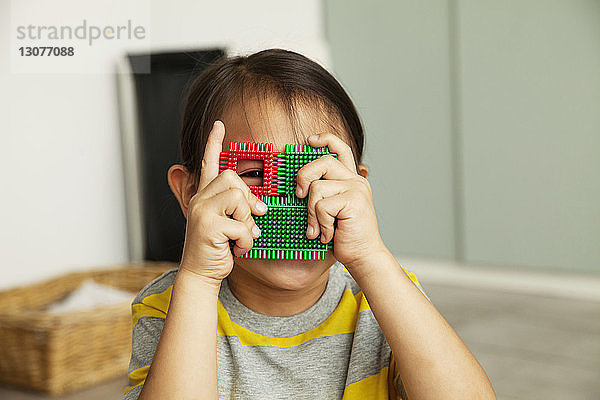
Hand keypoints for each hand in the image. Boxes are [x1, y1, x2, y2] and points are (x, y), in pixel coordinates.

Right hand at [178, 121, 267, 286]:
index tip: (218, 125)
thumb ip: (236, 211)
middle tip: (253, 218)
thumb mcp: (226, 225)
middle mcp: (199, 200)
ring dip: (248, 222)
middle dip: (248, 199)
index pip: (208, 164)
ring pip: (238, 199)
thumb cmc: (217, 249)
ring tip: (240, 238)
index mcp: (204, 197)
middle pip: (232, 179)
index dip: (213, 144)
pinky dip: (246, 241)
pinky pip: (242, 226)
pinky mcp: (208, 227)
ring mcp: (201, 212)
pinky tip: (236, 249)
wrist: (200, 275)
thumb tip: (260, 204)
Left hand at [295, 133, 386, 269]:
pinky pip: (322, 206)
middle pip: (322, 162)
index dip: (325, 139)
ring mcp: (356, 189)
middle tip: (299, 195)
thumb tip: (298, 186)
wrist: (363, 255)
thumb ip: (322, 194)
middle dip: (303, 177)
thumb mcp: (331, 211)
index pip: (340, 149)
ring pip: (316, 188)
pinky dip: (321, 224)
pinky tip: (329, 234)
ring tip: (320, 228)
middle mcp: (356, 180)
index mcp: (351, 179)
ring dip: (311, 213)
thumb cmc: (344, 236)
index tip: (310, 141)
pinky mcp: (354, 201)